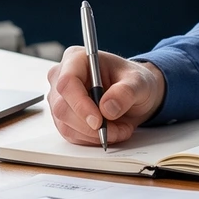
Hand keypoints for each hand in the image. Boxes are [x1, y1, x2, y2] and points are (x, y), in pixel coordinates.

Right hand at [45, 47, 166, 145]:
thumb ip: (126, 92)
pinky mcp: (63, 117)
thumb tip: (107, 108)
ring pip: (66, 125)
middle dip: (91, 126)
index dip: (80, 104)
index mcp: (76, 59)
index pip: (67, 82)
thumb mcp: (139, 82)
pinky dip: (92, 139)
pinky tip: (110, 132)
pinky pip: (71, 135)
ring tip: (121, 129)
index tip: (99, 121)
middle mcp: (61, 77)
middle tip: (119, 129)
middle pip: (62, 108)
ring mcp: (59, 99)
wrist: (134, 95)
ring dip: (94, 135)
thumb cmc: (132, 81)